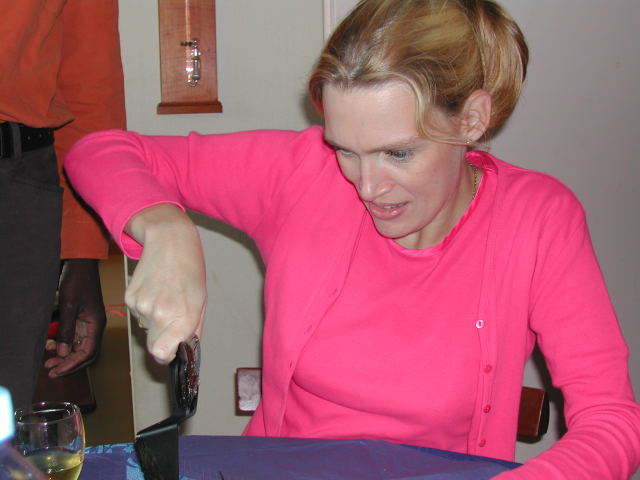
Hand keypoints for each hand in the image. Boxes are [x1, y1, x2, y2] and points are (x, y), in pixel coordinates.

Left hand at [45, 258, 106, 377]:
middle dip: (69, 363)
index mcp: (96, 325)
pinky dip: (63, 344)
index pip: (87, 352)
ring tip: (48, 360)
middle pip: (85, 353)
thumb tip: (63, 354)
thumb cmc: (77, 282)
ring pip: (79, 347)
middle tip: (51, 370)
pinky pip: (74, 337)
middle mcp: (95, 327)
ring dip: (65, 355)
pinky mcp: (81, 319)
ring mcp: (88, 323)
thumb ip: (67, 330)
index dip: (72, 364)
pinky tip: (50, 344)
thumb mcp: (68, 306)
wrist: (81, 265)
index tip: (57, 370)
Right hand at [125, 204, 206, 363]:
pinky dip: (145, 306)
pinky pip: (137, 313)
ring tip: (165, 295)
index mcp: (182, 317)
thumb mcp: (201, 300)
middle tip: (171, 320)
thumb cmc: (191, 269)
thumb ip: (194, 329)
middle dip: (162, 339)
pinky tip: (155, 289)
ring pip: (146, 328)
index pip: (162, 354)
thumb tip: (186, 350)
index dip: (167, 355)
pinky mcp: (129, 297)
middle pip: (153, 346)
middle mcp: (160, 314)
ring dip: (154, 319)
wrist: (169, 240)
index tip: (172, 350)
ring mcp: (142, 305)